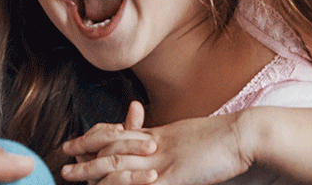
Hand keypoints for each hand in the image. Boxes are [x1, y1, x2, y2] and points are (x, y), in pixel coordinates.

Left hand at [61, 102, 252, 184]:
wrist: (245, 135)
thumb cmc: (223, 140)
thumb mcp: (188, 140)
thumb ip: (168, 146)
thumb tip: (156, 152)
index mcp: (158, 136)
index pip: (117, 136)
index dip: (95, 139)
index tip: (79, 144)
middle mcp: (154, 146)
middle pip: (110, 149)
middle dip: (85, 155)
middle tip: (66, 161)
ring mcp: (162, 161)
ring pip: (117, 166)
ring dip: (92, 172)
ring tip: (74, 175)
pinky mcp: (173, 177)